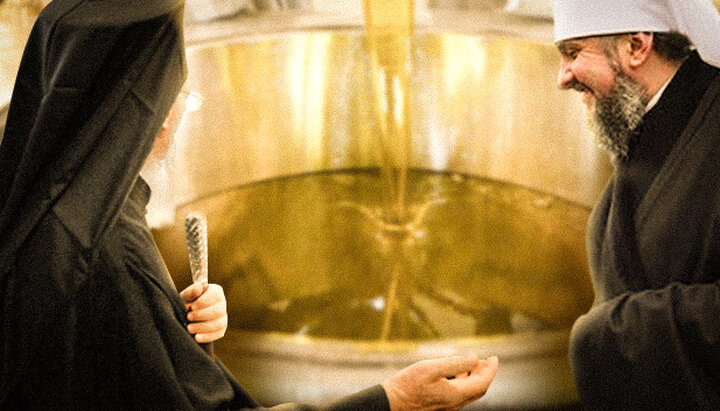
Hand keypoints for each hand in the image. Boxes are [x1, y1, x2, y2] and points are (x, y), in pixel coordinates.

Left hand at [179, 282, 227, 342]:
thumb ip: (190, 292)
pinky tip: (196, 337)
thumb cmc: (186, 304)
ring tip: (189, 328)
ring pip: (218, 323)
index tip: (192, 307)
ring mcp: (223, 317)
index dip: (203, 302)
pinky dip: (206, 336)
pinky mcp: (221, 329)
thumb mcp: (185, 297)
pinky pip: (218, 334)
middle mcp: (222, 303)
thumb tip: (198, 288)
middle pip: (218, 310)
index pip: (216, 295)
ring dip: (202, 327)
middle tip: (188, 317)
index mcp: (215, 291)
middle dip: (201, 315)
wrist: (184, 317)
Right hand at [382, 354, 497, 410]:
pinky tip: (455, 373)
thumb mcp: (430, 368)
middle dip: (485, 374)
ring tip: (472, 363)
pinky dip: (463, 382)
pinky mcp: (440, 406)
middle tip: (487, 360)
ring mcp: (447, 407)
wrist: (391, 403)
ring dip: (474, 377)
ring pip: (468, 392)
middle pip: (478, 389)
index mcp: (455, 395)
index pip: (482, 383)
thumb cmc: (407, 385)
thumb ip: (454, 363)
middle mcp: (454, 404)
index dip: (491, 370)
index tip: (494, 358)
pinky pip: (458, 394)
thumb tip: (474, 358)